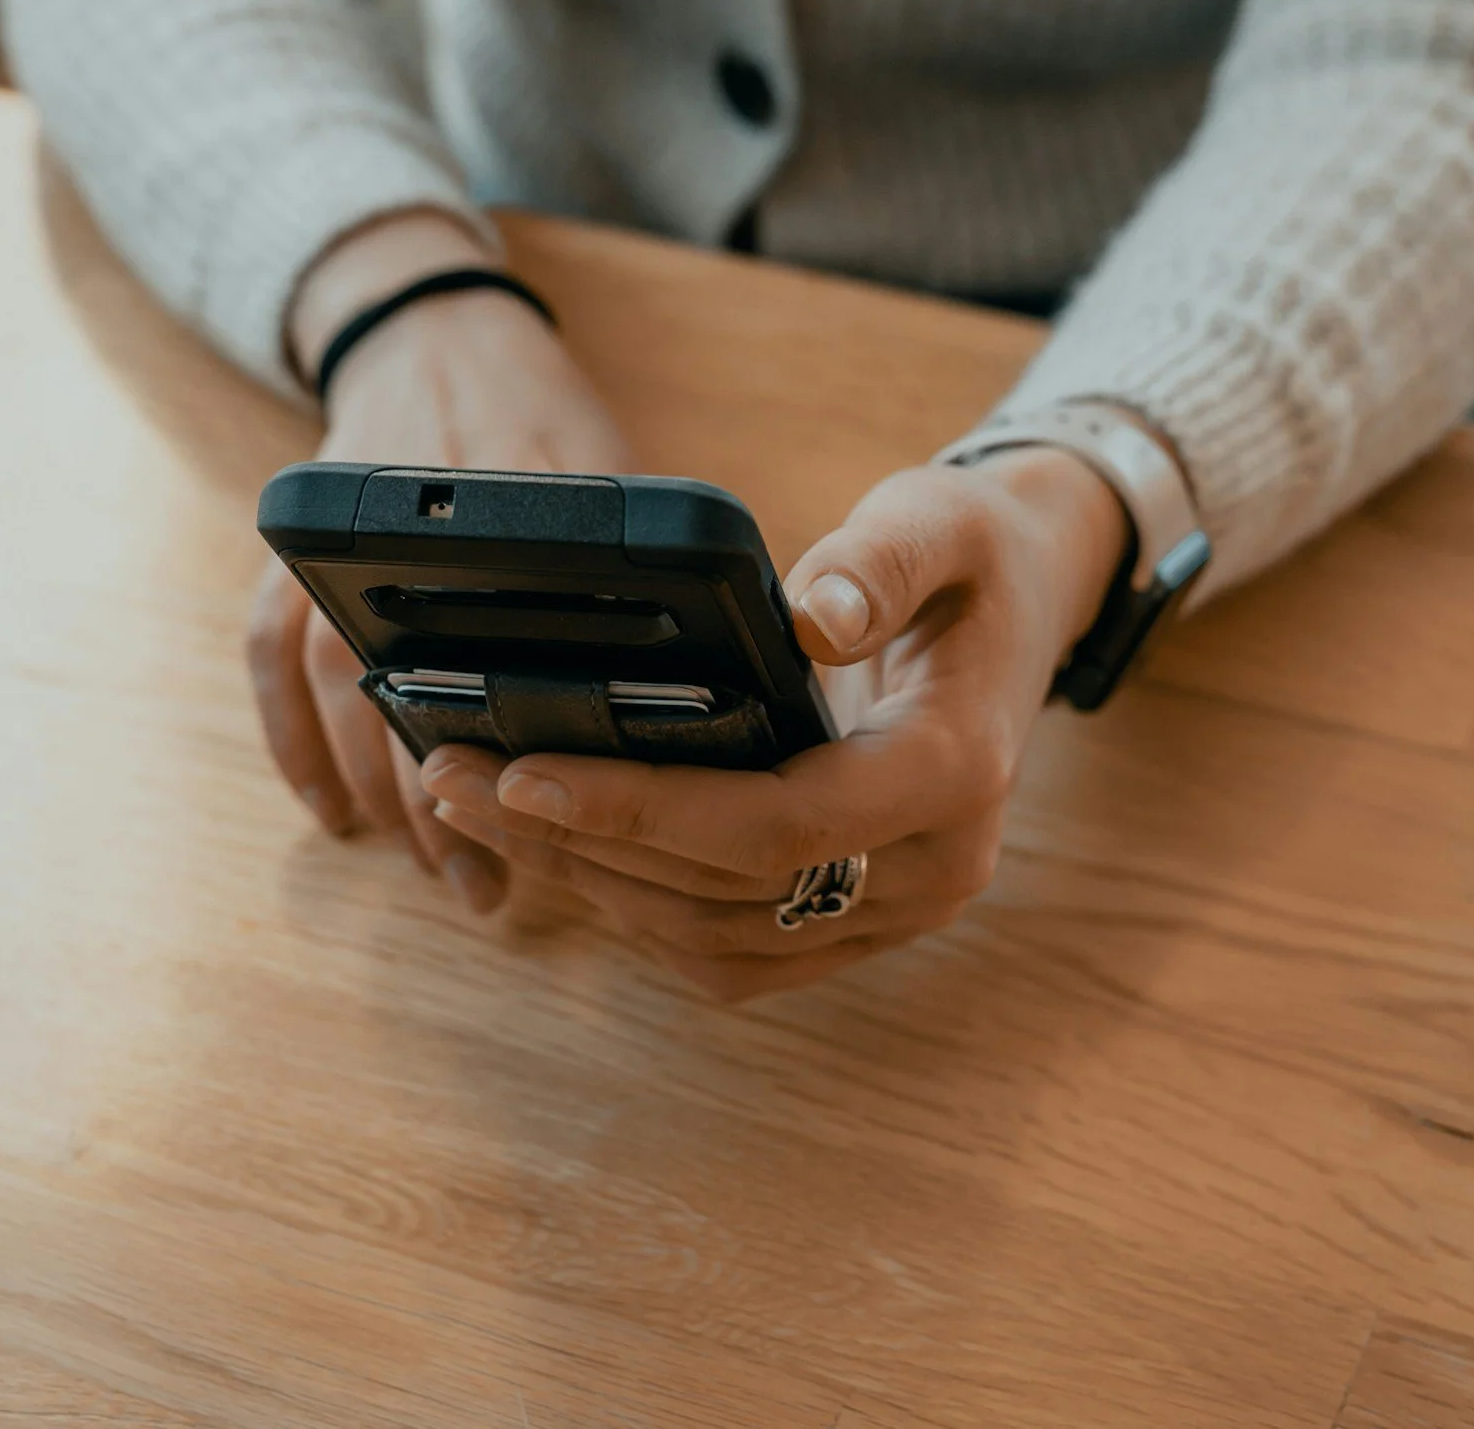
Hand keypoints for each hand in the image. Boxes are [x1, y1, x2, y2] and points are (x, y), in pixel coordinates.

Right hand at [247, 211, 633, 914]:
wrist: (434, 332)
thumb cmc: (540, 413)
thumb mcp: (613, 472)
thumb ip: (638, 567)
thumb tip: (709, 693)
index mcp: (505, 509)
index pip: (505, 645)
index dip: (523, 750)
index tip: (550, 826)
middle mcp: (406, 530)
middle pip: (407, 688)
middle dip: (444, 803)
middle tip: (485, 888)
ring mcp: (337, 544)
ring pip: (337, 689)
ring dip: (379, 794)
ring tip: (430, 867)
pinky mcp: (292, 555)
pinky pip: (270, 658)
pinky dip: (292, 745)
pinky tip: (333, 816)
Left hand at [417, 447, 1129, 999]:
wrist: (1022, 613)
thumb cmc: (966, 558)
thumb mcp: (937, 519)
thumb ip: (878, 561)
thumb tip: (809, 618)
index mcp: (955, 771)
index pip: (778, 823)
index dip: (641, 807)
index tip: (521, 771)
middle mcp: (934, 869)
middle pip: (725, 893)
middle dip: (577, 841)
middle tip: (451, 779)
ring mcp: (898, 912)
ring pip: (716, 939)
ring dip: (590, 885)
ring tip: (477, 810)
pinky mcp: (859, 925)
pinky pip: (734, 955)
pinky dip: (642, 914)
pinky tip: (561, 854)